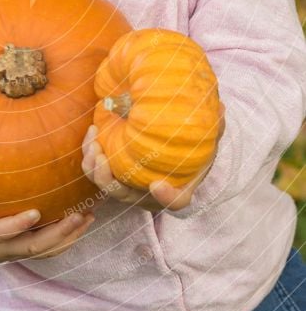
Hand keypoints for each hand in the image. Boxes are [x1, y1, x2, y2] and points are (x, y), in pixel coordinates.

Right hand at [0, 178, 95, 264]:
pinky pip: (50, 248)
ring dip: (69, 235)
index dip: (16, 226)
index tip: (35, 213)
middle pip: (33, 246)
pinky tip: (85, 219)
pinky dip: (69, 238)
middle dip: (58, 233)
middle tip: (79, 214)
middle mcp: (1, 249)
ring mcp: (15, 251)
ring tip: (89, 215)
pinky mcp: (25, 248)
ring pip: (46, 249)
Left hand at [81, 102, 225, 212]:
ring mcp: (130, 186)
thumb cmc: (190, 144)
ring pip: (105, 186)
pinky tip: (92, 131)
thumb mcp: (206, 135)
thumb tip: (220, 108)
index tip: (156, 184)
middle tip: (102, 157)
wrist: (172, 142)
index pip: (176, 202)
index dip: (167, 198)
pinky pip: (96, 170)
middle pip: (126, 197)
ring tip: (93, 143)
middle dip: (109, 180)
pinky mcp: (113, 172)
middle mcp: (150, 193)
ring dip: (94, 168)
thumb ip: (213, 126)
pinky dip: (90, 154)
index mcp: (177, 188)